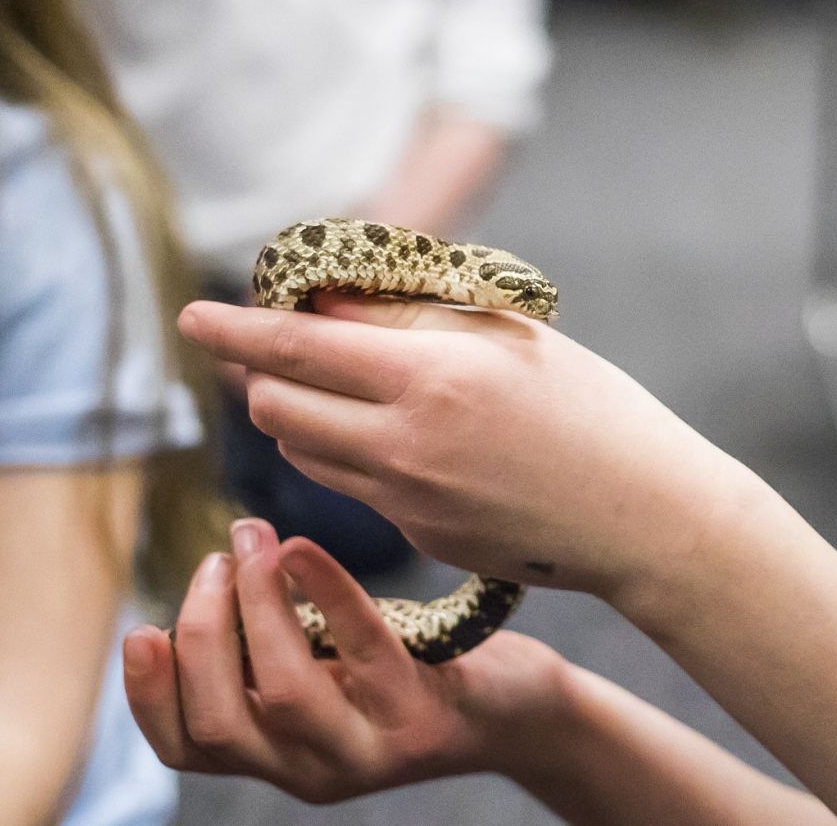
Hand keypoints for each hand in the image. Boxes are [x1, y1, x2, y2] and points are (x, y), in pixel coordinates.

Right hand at [123, 519, 569, 802]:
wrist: (520, 711)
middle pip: (219, 720)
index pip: (188, 745)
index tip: (139, 630)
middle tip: (216, 558)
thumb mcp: (332, 677)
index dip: (150, 694)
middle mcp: (315, 768)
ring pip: (281, 691)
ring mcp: (370, 748)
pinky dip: (325, 593)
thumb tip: (208, 586)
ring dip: (255, 607)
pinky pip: (363, 649)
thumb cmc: (414, 675)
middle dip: (202, 631)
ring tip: (253, 541)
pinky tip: (304, 548)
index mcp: (281, 759)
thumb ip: (273, 656)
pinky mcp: (422, 714)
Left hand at [176, 297, 755, 612]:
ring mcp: (406, 498)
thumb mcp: (508, 337)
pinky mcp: (417, 536)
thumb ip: (411, 317)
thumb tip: (325, 301)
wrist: (642, 513)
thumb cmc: (589, 405)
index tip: (193, 314)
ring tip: (346, 387)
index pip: (296, 345)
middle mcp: (404, 440)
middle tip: (289, 347)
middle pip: (278, 404)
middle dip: (265, 372)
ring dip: (301, 414)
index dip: (234, 328)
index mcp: (431, 372)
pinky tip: (404, 438)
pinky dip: (351, 454)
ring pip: (303, 450)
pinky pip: (351, 488)